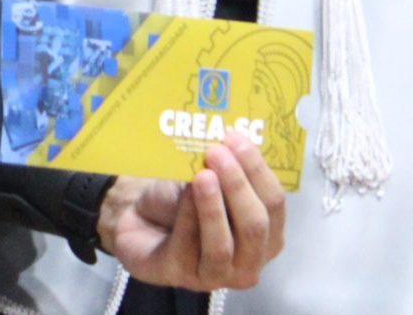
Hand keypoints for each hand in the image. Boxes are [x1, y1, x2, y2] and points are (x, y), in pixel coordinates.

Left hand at [99, 134, 286, 290]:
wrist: (137, 218)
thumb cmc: (181, 200)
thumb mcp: (206, 178)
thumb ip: (223, 168)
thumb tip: (228, 140)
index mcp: (266, 235)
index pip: (274, 204)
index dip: (258, 170)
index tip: (236, 137)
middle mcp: (249, 261)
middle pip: (255, 226)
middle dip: (238, 186)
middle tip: (217, 152)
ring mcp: (217, 275)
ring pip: (223, 244)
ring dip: (214, 207)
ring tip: (203, 175)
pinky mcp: (181, 276)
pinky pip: (189, 248)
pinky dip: (188, 217)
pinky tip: (184, 193)